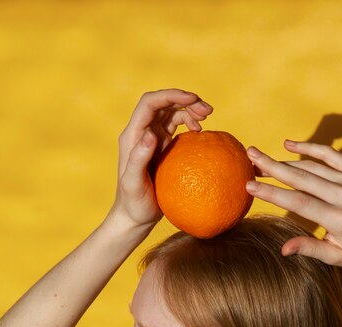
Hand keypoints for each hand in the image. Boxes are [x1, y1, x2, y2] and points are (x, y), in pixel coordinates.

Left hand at [111, 89, 212, 227]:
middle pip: (163, 104)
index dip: (171, 95)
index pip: (150, 104)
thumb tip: (151, 134)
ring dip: (190, 110)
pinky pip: (177, 129)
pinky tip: (200, 133)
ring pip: (171, 114)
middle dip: (185, 100)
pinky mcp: (162, 149)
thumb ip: (139, 159)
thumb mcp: (133, 184)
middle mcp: (142, 133)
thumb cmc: (133, 203)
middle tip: (208, 111)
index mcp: (133, 136)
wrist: (135, 217)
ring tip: (207, 117)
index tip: (193, 99)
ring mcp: (152, 140)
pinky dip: (190, 125)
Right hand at [246, 141, 341, 267]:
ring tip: (260, 159)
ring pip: (313, 166)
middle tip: (250, 157)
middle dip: (273, 167)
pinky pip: (331, 155)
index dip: (273, 193)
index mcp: (340, 219)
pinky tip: (290, 144)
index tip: (250, 185)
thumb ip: (310, 249)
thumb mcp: (336, 256)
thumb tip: (284, 249)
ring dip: (284, 161)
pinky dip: (311, 148)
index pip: (299, 202)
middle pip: (303, 178)